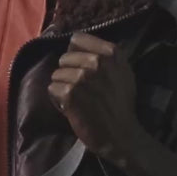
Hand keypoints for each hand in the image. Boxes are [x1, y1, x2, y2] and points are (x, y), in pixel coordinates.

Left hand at [48, 31, 145, 165]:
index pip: (77, 39)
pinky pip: (52, 89)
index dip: (76, 54)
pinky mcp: (70, 93)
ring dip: (62, 88)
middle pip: (65, 58)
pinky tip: (69, 107)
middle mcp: (96, 61)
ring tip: (75, 99)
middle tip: (80, 89)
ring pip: (57, 74)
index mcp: (111, 53)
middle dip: (68, 73)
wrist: (121, 135)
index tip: (81, 67)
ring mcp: (82, 77)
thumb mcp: (124, 73)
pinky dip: (57, 100)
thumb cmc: (121, 106)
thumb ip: (108, 56)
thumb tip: (84, 45)